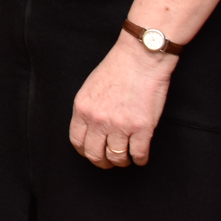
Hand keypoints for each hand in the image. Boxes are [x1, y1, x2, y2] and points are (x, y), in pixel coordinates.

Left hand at [68, 34, 175, 166]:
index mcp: (83, 108)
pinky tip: (140, 156)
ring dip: (121, 161)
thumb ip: (88, 109)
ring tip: (125, 157)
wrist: (141, 57)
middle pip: (94, 154)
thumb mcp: (90, 88)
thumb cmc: (117, 69)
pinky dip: (139, 159)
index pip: (77, 141)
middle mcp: (98, 119)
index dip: (85, 151)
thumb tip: (88, 130)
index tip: (92, 153)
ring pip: (116, 157)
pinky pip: (138, 155)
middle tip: (109, 161)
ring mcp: (120, 125)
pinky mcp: (142, 128)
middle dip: (102, 162)